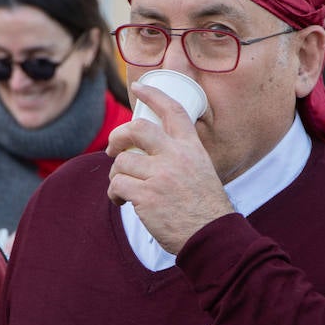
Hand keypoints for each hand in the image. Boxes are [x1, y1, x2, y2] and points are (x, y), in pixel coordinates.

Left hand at [105, 81, 232, 254]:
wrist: (211, 235)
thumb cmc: (204, 209)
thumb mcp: (201, 171)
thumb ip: (180, 157)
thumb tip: (149, 152)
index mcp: (191, 148)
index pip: (173, 111)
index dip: (154, 95)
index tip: (138, 89)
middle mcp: (176, 157)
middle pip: (137, 129)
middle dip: (118, 136)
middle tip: (113, 149)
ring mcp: (160, 176)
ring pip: (122, 162)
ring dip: (117, 175)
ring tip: (124, 188)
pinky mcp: (146, 196)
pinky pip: (117, 185)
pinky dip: (114, 194)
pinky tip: (122, 202)